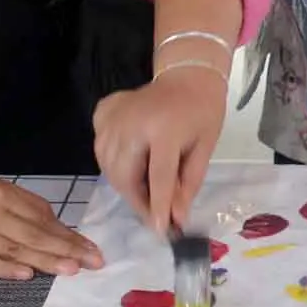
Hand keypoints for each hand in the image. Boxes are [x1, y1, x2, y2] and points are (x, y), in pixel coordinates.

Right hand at [0, 171, 104, 279]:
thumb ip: (27, 208)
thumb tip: (58, 229)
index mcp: (5, 195)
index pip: (43, 219)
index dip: (69, 235)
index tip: (92, 249)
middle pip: (34, 235)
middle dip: (65, 249)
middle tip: (91, 262)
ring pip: (13, 249)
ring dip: (43, 260)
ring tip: (69, 269)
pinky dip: (5, 269)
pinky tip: (27, 275)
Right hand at [93, 64, 229, 232]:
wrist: (188, 74)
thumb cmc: (202, 111)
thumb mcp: (205, 147)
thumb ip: (188, 182)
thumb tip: (175, 217)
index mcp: (165, 129)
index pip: (158, 177)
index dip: (158, 207)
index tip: (159, 231)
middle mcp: (133, 122)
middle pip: (126, 175)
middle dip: (138, 201)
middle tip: (153, 214)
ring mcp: (114, 116)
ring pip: (109, 166)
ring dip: (125, 185)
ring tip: (145, 190)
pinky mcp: (103, 111)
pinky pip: (101, 148)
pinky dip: (112, 162)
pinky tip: (131, 160)